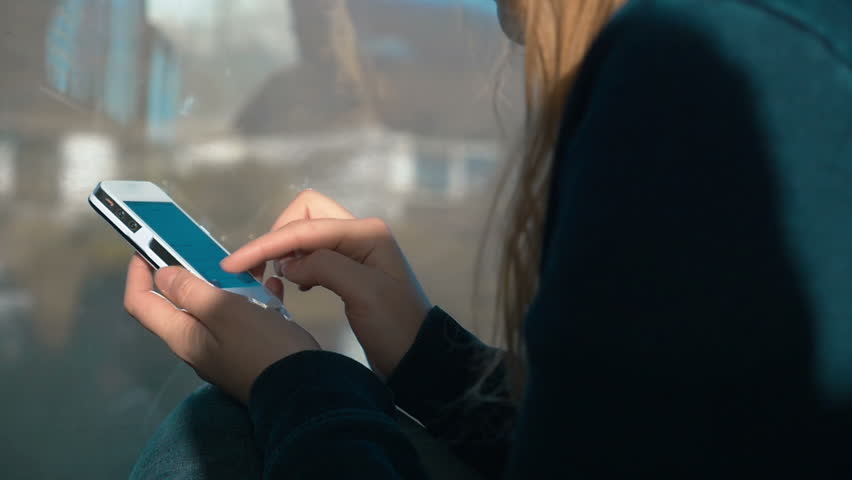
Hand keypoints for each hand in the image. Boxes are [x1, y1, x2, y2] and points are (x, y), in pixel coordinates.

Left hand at [124, 255, 320, 403]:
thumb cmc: (260, 346)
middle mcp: (196, 344)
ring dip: (227, 284)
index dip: (138, 273)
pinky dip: (253, 299)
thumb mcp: (223, 310)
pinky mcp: (248, 351)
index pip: (141, 303)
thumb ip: (189, 291)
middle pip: (178, 304)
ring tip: (249, 266)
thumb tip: (162, 274)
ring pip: (214, 308)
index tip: (148, 247)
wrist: (303, 389)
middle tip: (207, 251)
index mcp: (182, 335)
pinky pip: (242, 318)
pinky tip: (272, 286)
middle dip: (188, 273)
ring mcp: (222, 349)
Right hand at [221, 190, 431, 378]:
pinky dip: (296, 265)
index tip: (233, 266)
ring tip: (272, 281)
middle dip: (276, 238)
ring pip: (306, 234)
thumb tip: (289, 265)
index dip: (266, 244)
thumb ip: (326, 267)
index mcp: (365, 233)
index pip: (304, 228)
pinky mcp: (349, 271)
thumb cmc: (395, 328)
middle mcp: (359, 234)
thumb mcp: (364, 294)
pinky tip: (294, 286)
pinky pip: (313, 255)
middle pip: (304, 215)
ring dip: (284, 251)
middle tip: (259, 272)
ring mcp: (354, 252)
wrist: (418, 358)